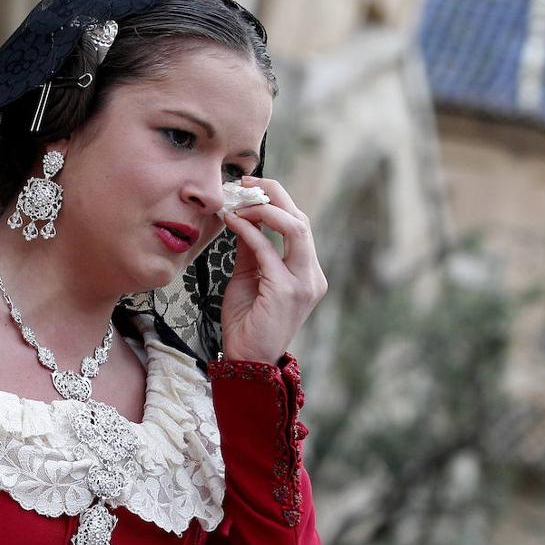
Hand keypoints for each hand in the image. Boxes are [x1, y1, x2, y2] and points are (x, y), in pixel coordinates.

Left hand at [218, 176, 328, 363]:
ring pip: (295, 228)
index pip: (299, 224)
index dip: (277, 200)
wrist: (246, 361)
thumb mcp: (248, 276)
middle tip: (244, 184)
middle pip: (301, 219)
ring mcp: (303, 284)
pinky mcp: (286, 291)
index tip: (250, 186)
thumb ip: (251, 248)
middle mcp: (312, 276)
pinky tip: (232, 222)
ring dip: (264, 209)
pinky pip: (268, 249)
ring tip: (238, 203)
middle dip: (273, 194)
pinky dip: (249, 230)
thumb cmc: (247, 323)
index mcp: (307, 272)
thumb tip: (242, 216)